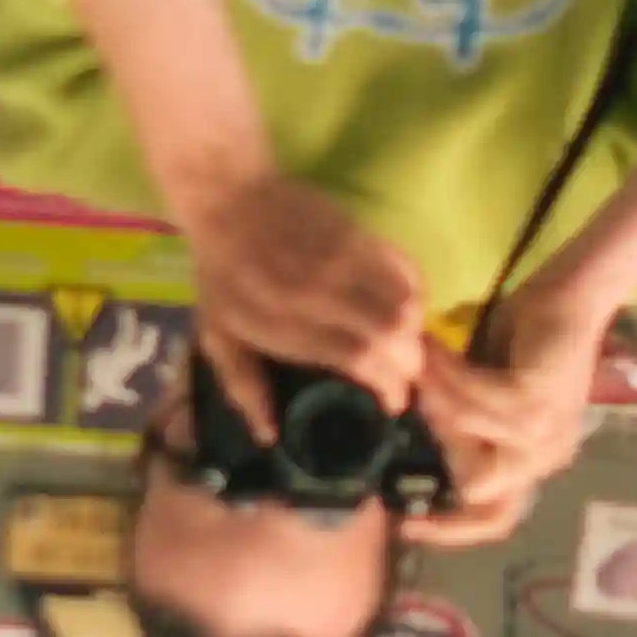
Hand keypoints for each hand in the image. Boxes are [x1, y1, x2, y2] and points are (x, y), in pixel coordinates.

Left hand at [184, 175, 432, 413]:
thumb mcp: (219, 338)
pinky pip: (405, 267)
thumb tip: (271, 436)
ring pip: (406, 300)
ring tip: (408, 345)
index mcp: (285, 324)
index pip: (358, 358)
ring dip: (416, 329)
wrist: (228, 200)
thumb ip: (244, 387)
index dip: (387, 384)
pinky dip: (417, 292)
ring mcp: (343, 261)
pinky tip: (408, 307)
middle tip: (406, 377)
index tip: (393, 402)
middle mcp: (320, 293)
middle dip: (410, 363)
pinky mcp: (358, 235)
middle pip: (393, 332)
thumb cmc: (221, 278)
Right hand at [410, 310, 615, 547]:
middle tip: (409, 414)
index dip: (452, 531)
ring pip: (466, 435)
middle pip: (482, 493)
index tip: (406, 524)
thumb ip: (458, 425)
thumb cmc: (525, 341)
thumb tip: (412, 436)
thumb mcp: (483, 394)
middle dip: (439, 453)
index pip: (497, 520)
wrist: (572, 297)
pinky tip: (427, 350)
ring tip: (411, 368)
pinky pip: (474, 399)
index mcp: (533, 462)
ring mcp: (547, 432)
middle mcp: (545, 457)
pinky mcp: (538, 399)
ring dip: (433, 400)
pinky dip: (444, 375)